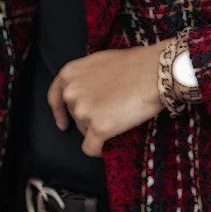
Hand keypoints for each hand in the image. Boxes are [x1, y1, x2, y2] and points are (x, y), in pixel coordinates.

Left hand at [47, 39, 172, 156]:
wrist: (155, 72)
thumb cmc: (136, 64)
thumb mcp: (101, 62)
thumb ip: (87, 77)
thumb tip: (89, 93)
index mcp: (70, 73)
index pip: (55, 98)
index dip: (59, 113)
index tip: (63, 124)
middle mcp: (71, 92)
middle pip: (76, 117)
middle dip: (92, 118)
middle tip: (114, 112)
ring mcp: (83, 111)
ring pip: (86, 132)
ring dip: (100, 130)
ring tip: (121, 117)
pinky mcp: (98, 128)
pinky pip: (91, 148)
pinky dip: (99, 150)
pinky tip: (108, 147)